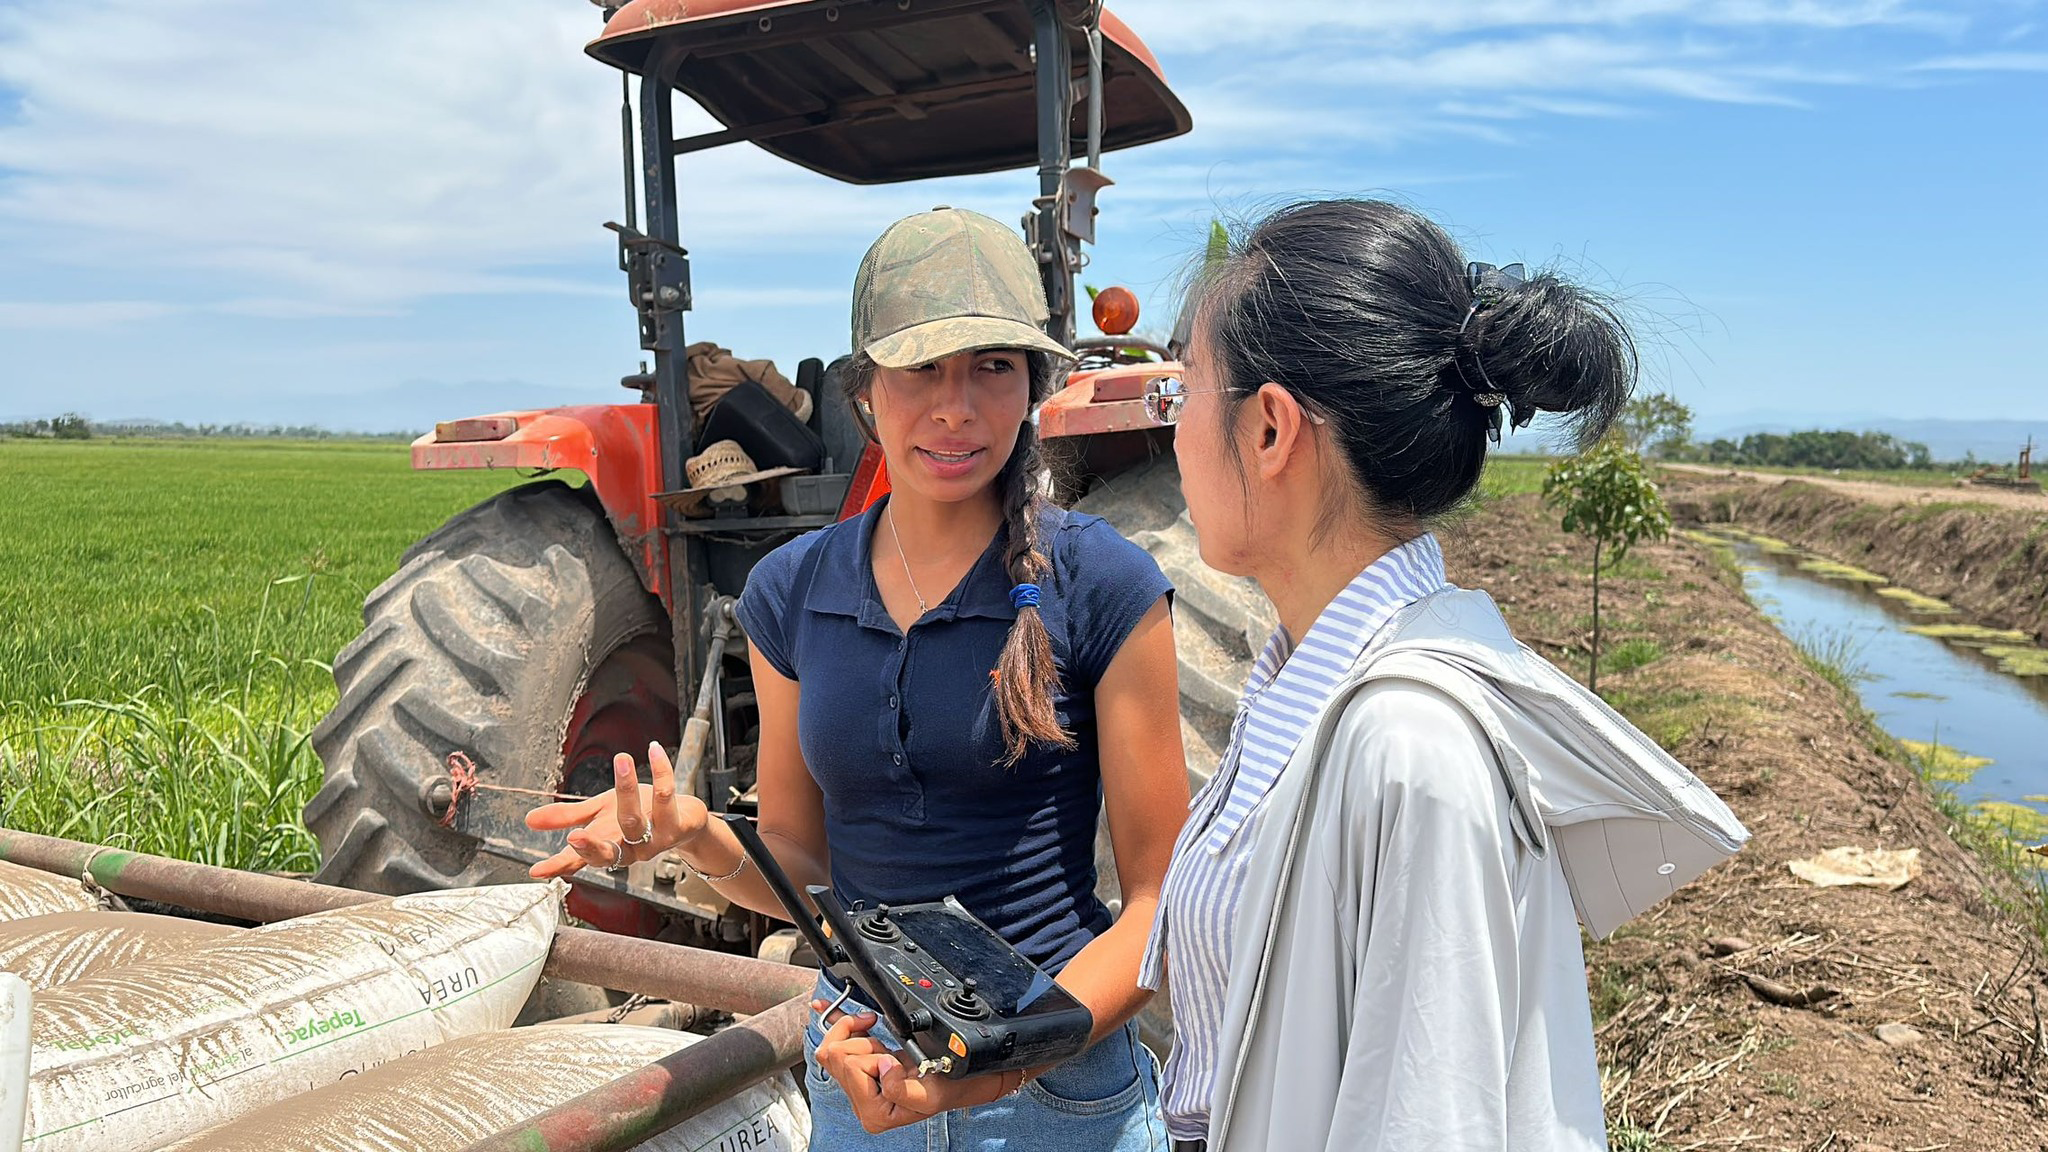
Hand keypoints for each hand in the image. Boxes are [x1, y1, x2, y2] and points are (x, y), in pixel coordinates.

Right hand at [525, 742, 708, 877]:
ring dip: (627, 789)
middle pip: (610, 852)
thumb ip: (566, 818)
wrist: (684, 819)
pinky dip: (662, 772)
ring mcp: (654, 839)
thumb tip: (529, 820)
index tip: (537, 870)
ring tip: (620, 760)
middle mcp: (630, 848)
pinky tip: (654, 752)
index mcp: (608, 847)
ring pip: (635, 821)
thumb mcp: (598, 814)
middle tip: (574, 837)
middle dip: (592, 847)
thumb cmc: (639, 815)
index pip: (581, 861)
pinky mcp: (677, 825)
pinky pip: (666, 797)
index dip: (560, 865)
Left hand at [810, 1001, 1023, 1131]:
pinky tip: (822, 1006)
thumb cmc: (943, 1088)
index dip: (875, 1057)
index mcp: (872, 1112)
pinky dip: (833, 1022)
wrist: (952, 1082)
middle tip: (890, 1051)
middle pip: (835, 1055)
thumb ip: (900, 1088)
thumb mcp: (928, 1095)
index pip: (851, 1068)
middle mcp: (859, 1101)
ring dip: (860, 1038)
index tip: (896, 1062)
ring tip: (885, 1046)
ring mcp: (856, 1086)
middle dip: (864, 1045)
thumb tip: (882, 1067)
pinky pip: (835, 1041)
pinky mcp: (857, 1070)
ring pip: (832, 1047)